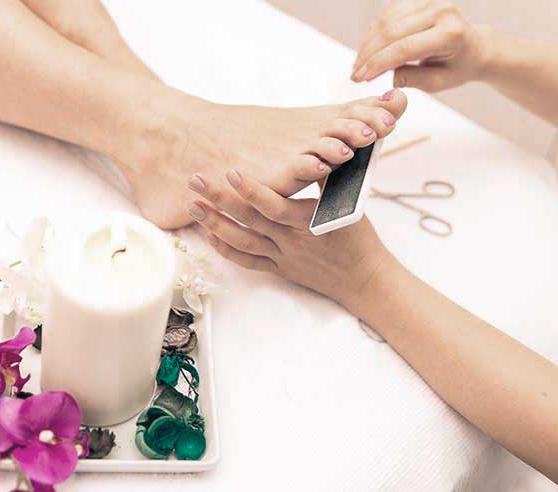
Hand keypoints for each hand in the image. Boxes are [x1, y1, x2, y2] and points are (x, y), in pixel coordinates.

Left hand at [186, 169, 390, 312]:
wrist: (363, 280)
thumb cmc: (358, 239)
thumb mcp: (348, 204)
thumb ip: (326, 179)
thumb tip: (315, 150)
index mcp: (309, 223)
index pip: (274, 206)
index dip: (252, 190)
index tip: (231, 171)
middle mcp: (291, 242)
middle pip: (249, 221)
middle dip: (220, 200)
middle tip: (194, 181)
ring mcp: (282, 257)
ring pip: (242, 242)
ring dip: (215, 224)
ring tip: (194, 206)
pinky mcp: (278, 270)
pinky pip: (248, 262)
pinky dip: (227, 250)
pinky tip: (210, 235)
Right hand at [351, 0, 491, 91]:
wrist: (474, 47)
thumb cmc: (457, 67)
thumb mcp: (439, 82)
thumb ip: (412, 79)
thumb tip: (383, 76)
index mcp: (450, 33)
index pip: (405, 48)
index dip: (379, 64)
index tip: (361, 79)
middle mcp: (441, 11)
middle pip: (392, 32)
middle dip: (368, 55)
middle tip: (355, 75)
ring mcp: (430, 1)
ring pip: (386, 21)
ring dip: (367, 43)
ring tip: (359, 65)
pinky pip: (388, 14)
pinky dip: (374, 32)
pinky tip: (368, 50)